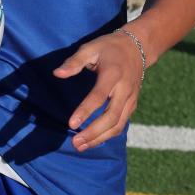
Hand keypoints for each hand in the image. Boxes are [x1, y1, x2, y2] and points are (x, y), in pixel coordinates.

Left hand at [53, 30, 143, 151]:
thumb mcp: (91, 48)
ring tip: (81, 147)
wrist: (138, 47)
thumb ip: (74, 62)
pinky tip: (93, 141)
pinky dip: (108, 135)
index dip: (85, 111)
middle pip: (111, 117)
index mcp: (114, 74)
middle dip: (93, 133)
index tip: (71, 123)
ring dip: (100, 138)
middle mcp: (125, 89)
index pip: (99, 96)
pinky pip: (121, 124)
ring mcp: (131, 99)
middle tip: (75, 142)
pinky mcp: (132, 105)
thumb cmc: (109, 47)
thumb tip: (57, 73)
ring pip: (118, 125)